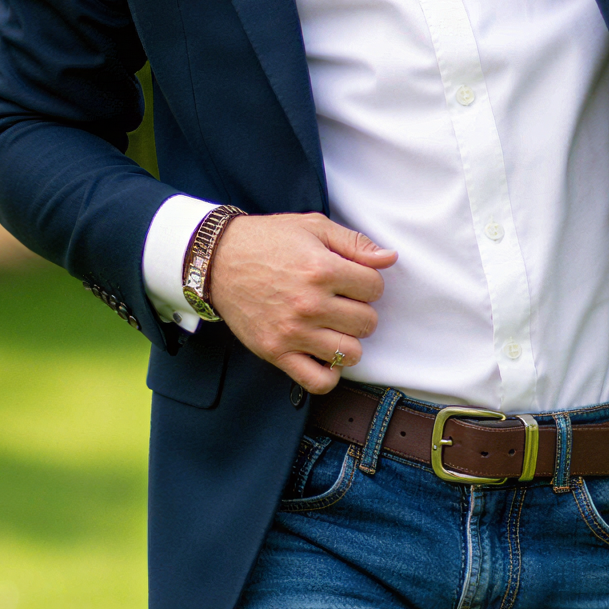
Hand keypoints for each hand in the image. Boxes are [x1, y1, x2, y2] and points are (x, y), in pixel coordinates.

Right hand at [205, 212, 396, 394]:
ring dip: (348, 340)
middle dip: (360, 310)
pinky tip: (324, 354)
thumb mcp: (314, 226)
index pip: (375, 288)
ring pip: (351, 354)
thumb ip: (355, 243)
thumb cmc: (268, 240)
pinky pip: (318, 382)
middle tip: (341, 301)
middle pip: (368, 323)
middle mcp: (309, 304)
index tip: (352, 280)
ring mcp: (293, 332)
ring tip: (333, 326)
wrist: (218, 260)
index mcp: (322, 269)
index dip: (368, 282)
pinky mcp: (276, 352)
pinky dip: (329, 374)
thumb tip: (390, 258)